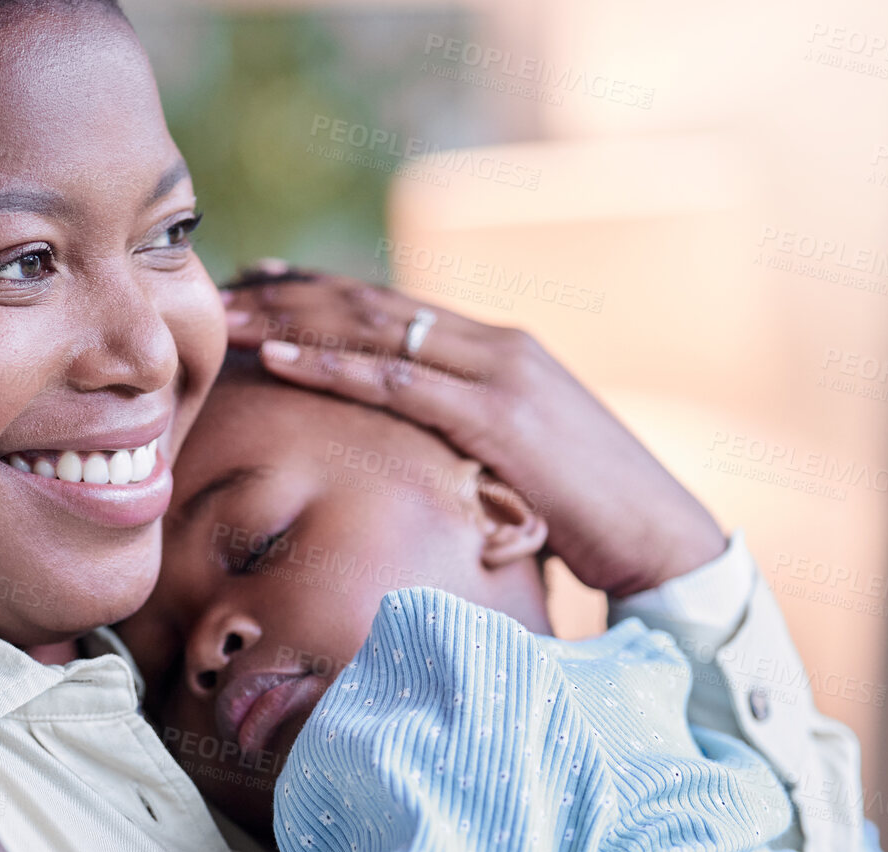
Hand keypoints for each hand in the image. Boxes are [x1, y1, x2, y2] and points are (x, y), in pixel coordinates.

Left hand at [224, 270, 725, 595]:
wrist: (662, 535)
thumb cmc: (594, 516)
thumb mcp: (522, 465)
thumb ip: (473, 445)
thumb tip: (421, 466)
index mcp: (503, 352)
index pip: (398, 307)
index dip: (327, 290)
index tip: (266, 281)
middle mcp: (499, 346)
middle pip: (375, 305)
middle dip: (294, 293)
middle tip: (226, 286)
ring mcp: (501, 375)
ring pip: (377, 332)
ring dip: (295, 320)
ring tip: (231, 317)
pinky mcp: (501, 417)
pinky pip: (401, 385)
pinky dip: (336, 368)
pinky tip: (283, 358)